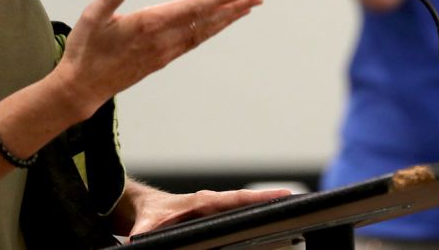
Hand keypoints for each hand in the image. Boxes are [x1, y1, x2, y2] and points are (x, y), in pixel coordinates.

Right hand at [54, 0, 262, 118]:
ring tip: (245, 10)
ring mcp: (163, 52)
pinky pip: (192, 43)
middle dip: (233, 9)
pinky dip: (209, 32)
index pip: (192, 8)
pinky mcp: (160, 61)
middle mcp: (162, 40)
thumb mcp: (92, 18)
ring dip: (225, 20)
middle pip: (205, 22)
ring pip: (202, 34)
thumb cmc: (85, 50)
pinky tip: (215, 27)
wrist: (81, 88)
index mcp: (148, 24)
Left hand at [123, 184, 291, 237]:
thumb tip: (138, 242)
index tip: (284, 196)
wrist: (143, 207)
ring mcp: (216, 210)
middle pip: (248, 202)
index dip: (261, 198)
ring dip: (265, 209)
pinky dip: (253, 217)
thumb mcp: (145, 227)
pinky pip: (238, 216)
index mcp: (202, 202)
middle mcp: (213, 203)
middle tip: (299, 203)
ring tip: (291, 216)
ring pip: (245, 209)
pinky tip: (267, 227)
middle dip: (273, 202)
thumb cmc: (148, 214)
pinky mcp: (215, 218)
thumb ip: (144, 235)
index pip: (237, 199)